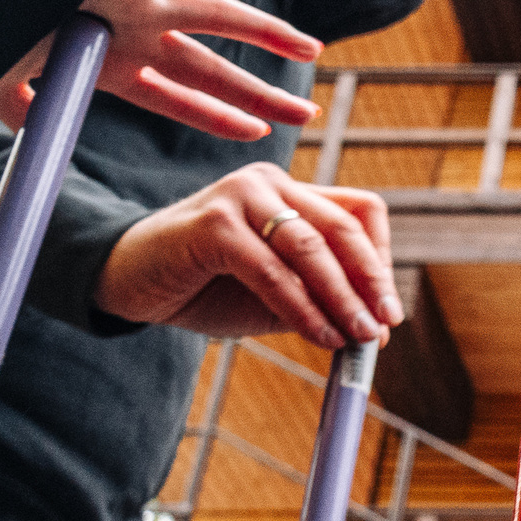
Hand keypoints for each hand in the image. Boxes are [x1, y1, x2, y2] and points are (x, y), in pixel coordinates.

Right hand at [0, 0, 322, 141]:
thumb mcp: (0, 89)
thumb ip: (24, 115)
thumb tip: (25, 140)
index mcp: (111, 64)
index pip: (178, 97)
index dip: (216, 115)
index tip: (253, 132)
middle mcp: (134, 33)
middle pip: (213, 68)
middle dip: (259, 92)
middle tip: (306, 113)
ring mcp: (136, 2)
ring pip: (220, 19)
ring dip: (268, 36)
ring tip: (314, 52)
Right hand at [93, 162, 401, 347]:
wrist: (130, 284)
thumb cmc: (207, 287)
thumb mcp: (277, 294)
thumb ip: (322, 302)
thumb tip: (376, 332)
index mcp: (292, 192)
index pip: (361, 212)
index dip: (382, 259)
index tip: (390, 310)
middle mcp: (270, 182)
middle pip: (343, 227)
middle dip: (371, 282)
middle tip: (384, 327)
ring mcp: (240, 195)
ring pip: (311, 248)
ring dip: (342, 298)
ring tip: (358, 338)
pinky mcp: (213, 221)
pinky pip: (272, 269)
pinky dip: (301, 307)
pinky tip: (319, 335)